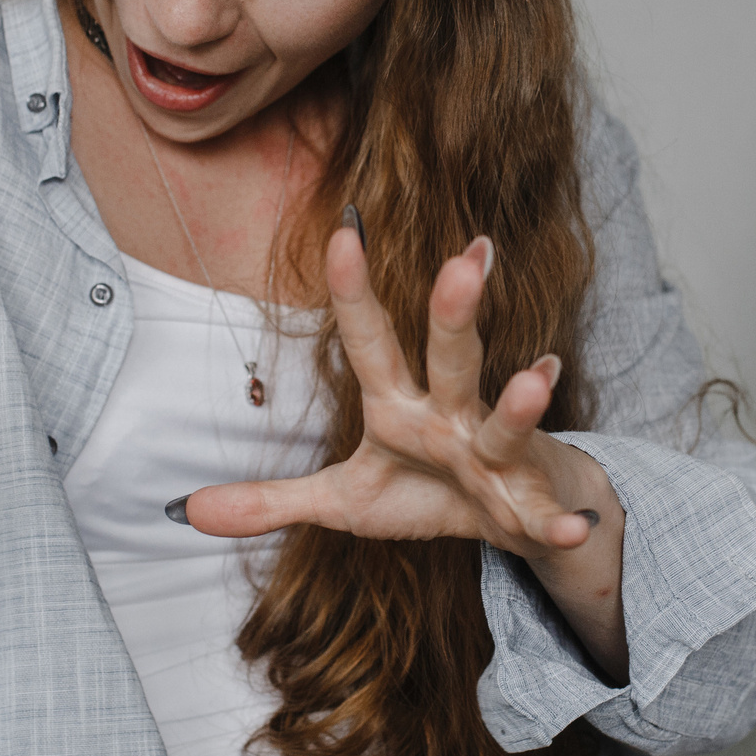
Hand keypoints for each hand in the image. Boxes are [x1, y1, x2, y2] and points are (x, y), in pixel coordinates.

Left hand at [178, 223, 627, 673]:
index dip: (354, 291)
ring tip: (537, 377)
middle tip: (467, 257)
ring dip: (521, 404)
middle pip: (450, 357)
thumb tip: (183, 509)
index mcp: (400, 407)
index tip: (343, 229)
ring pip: (507, 423)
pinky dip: (561, 524)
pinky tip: (571, 526)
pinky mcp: (531, 505)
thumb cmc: (430, 492)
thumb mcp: (344, 502)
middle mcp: (452, 416)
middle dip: (456, 313)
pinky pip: (547, 515)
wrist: (522, 521)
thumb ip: (271, 500)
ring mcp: (498, 456)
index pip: (371, 340)